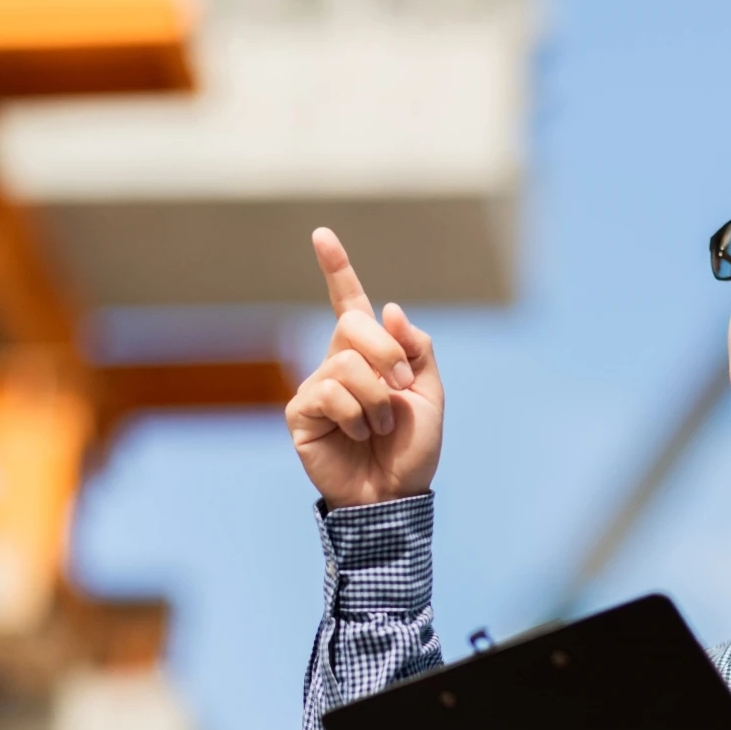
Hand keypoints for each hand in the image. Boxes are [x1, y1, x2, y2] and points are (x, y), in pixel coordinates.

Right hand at [287, 228, 444, 509]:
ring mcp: (316, 388)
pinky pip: (329, 393)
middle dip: (387, 356)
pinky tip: (359, 436)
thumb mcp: (429, 394)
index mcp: (368, 355)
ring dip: (376, 399)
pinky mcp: (300, 414)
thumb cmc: (411, 449)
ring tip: (380, 428)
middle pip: (354, 327)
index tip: (322, 234)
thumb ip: (416, 349)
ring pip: (345, 364)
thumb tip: (390, 309)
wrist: (395, 495)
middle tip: (400, 390)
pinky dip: (356, 416)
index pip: (348, 303)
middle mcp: (337, 364)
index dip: (336, 269)